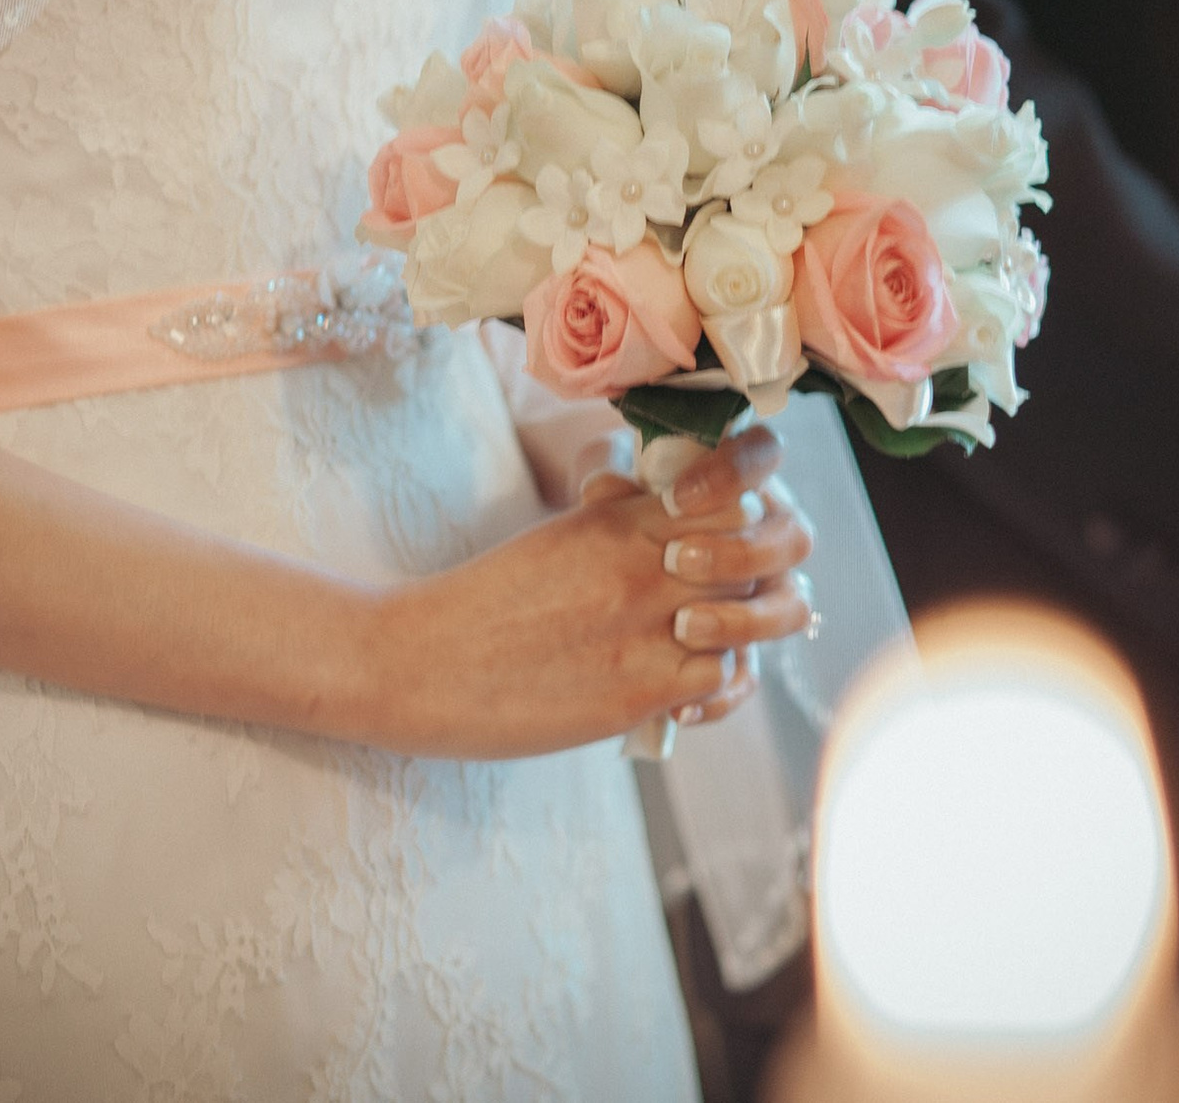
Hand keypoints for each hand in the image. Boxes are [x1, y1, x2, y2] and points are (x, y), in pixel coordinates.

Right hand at [359, 427, 814, 758]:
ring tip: (709, 642)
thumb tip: (647, 488)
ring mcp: (646, 629)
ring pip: (754, 618)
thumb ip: (617, 512)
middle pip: (761, 552)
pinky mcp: (637, 692)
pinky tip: (688, 693)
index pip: (739, 486)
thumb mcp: (557, 535)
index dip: (755, 500)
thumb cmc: (483, 602)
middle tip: (729, 591)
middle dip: (759, 571)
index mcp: (623, 517)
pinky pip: (723, 681)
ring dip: (744, 632)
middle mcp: (645, 564)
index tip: (735, 520)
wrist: (417, 662)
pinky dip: (719, 687)